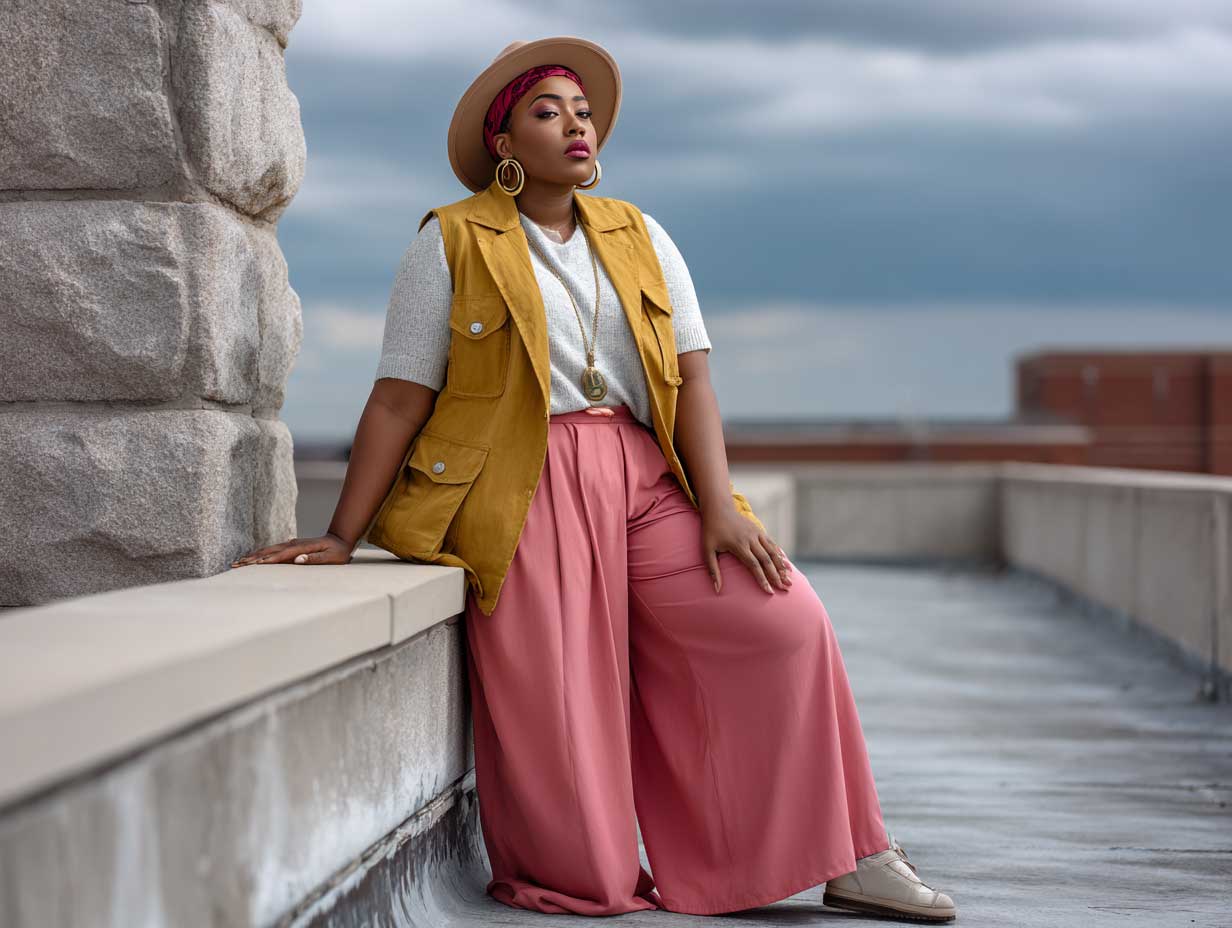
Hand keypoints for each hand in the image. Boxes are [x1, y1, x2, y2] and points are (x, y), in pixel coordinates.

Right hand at [230, 532, 354, 566]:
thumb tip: (298, 559)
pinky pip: (272, 550)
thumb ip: (315, 558)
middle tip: (235, 565)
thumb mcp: (331, 557)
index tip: (252, 565)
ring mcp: (291, 544)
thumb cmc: (338, 551)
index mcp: (301, 548)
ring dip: (253, 556)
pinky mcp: (291, 546)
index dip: (266, 560)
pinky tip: (253, 558)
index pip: (280, 556)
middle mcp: (293, 544)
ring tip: (238, 562)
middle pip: (269, 551)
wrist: (340, 539)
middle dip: (252, 559)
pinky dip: (260, 554)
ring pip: (268, 550)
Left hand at [701, 504, 791, 594]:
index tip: (769, 591)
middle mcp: (750, 539)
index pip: (754, 565)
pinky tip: (786, 565)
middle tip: (784, 588)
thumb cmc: (711, 531)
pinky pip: (772, 544)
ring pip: (773, 552)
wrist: (718, 508)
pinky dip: (779, 555)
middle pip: (767, 560)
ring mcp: (757, 533)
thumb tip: (717, 589)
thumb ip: (713, 570)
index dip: (762, 579)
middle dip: (776, 575)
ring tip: (789, 579)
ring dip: (782, 566)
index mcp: (739, 545)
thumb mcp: (706, 550)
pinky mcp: (759, 530)